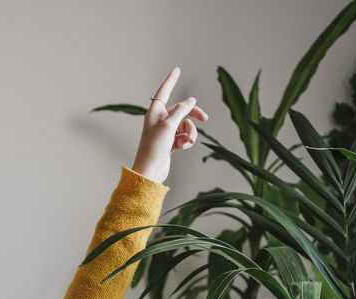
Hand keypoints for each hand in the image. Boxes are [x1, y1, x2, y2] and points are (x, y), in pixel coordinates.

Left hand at [131, 68, 206, 183]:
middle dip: (193, 114)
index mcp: (155, 112)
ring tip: (187, 142)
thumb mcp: (169, 126)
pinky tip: (184, 147)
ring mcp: (166, 131)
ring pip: (186, 124)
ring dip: (190, 132)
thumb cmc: (154, 148)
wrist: (150, 171)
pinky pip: (184, 135)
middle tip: (205, 118)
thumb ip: (181, 111)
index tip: (176, 69)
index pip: (164, 91)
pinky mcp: (170, 142)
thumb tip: (191, 100)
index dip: (171, 80)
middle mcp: (160, 120)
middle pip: (182, 109)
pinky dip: (187, 140)